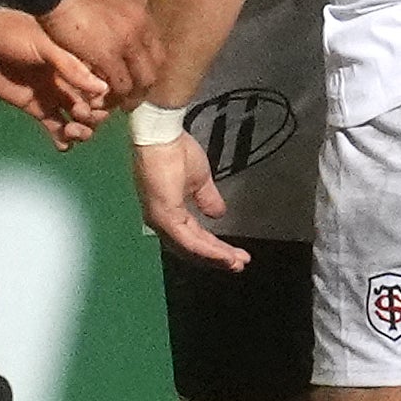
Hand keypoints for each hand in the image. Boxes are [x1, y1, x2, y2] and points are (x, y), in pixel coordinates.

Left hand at [0, 9, 107, 148]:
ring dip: (81, 131)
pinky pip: (56, 127)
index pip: (101, 86)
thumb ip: (72, 68)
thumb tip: (103, 89)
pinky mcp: (37, 109)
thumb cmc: (16, 34)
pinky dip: (62, 140)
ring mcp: (54, 96)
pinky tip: (63, 145)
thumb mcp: (47, 46)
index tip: (95, 104)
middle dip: (93, 117)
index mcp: (77, 62)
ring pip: (78, 120)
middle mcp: (70, 81)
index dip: (104, 99)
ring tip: (71, 131)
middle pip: (93, 107)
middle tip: (80, 116)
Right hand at [38, 0, 162, 103]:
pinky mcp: (108, 55)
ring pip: (141, 79)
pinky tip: (105, 101)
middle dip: (145, 82)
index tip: (135, 72)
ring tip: (121, 104)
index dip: (145, 61)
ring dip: (132, 94)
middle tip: (133, 95)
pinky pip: (119, 84)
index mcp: (141, 6)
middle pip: (154, 63)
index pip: (153, 42)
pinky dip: (114, 96)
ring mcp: (128, 40)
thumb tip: (115, 18)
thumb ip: (115, 8)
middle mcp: (141, 24)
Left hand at [134, 126, 247, 269]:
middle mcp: (161, 220)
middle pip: (191, 248)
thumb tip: (218, 215)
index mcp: (168, 211)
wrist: (163, 136)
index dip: (214, 247)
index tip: (235, 254)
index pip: (193, 236)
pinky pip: (188, 240)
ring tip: (236, 263)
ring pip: (190, 248)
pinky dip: (208, 250)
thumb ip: (208, 199)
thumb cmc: (176, 151)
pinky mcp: (164, 217)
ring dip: (215, 257)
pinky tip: (224, 255)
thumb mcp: (200, 180)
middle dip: (216, 258)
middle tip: (239, 265)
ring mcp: (160, 220)